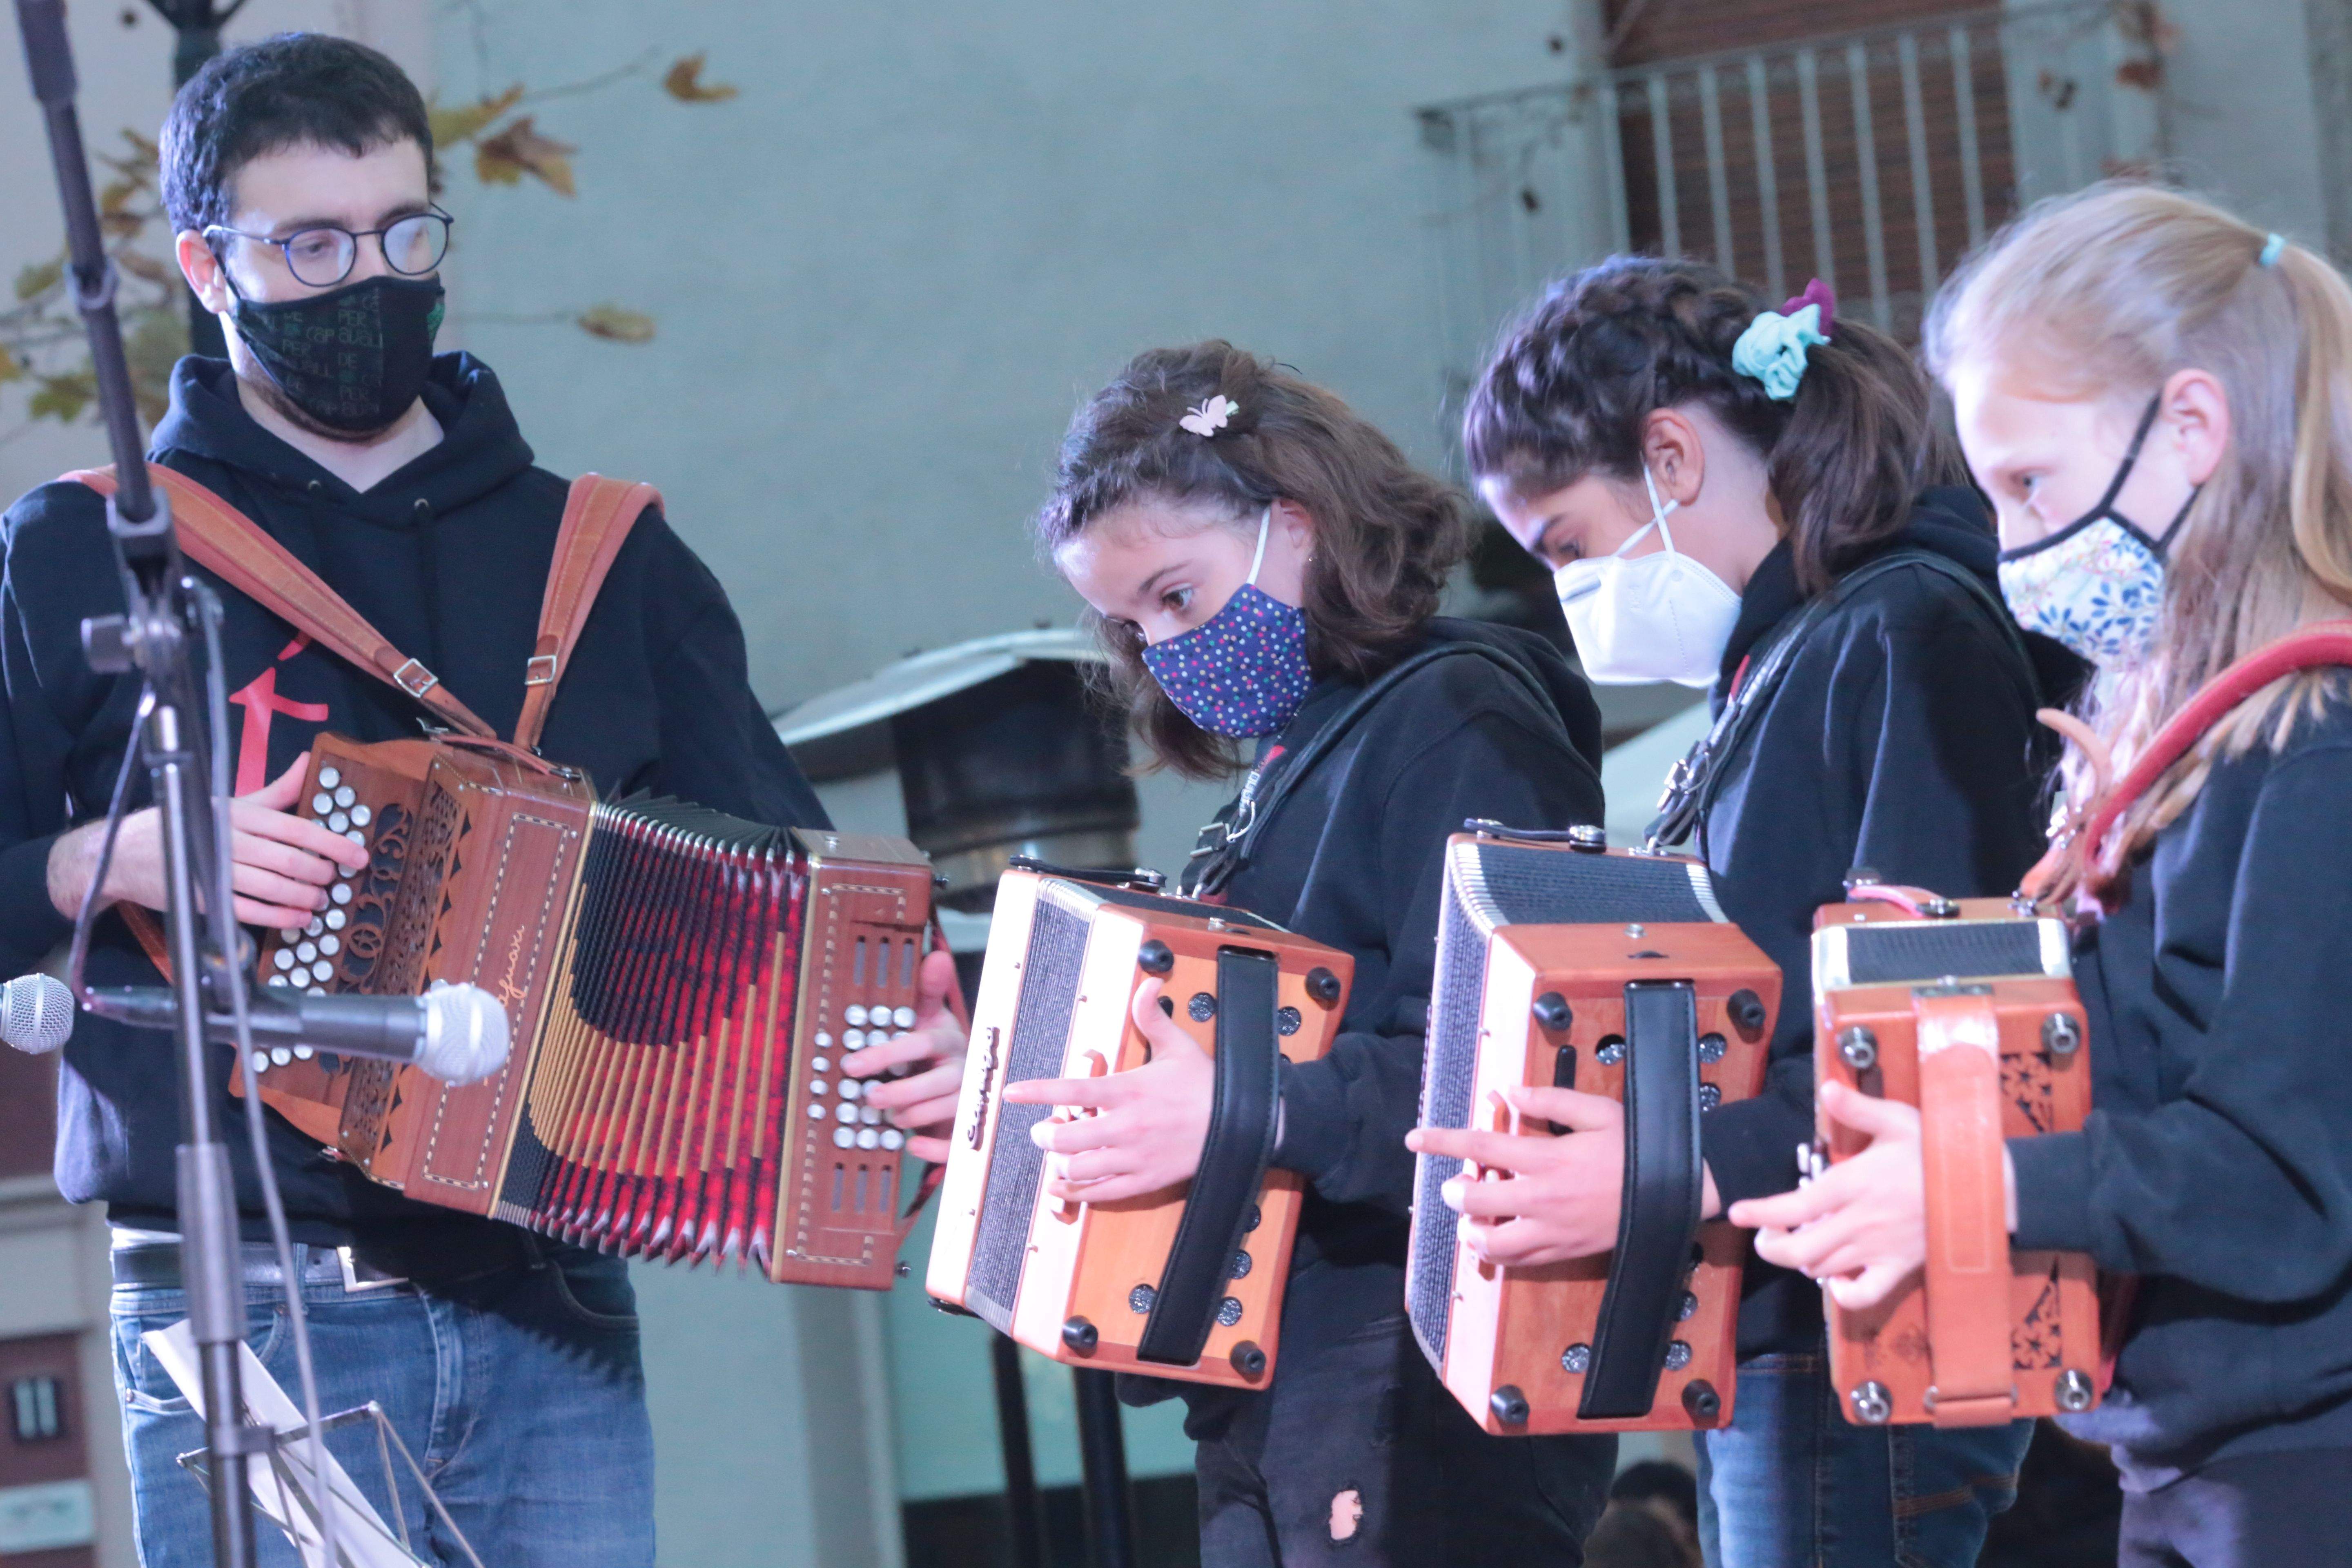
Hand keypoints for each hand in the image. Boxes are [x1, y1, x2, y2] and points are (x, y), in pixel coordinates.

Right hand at [46, 752, 367, 929]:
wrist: (128, 852)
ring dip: (304, 898)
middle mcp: (229, 841)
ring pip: (272, 888)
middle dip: (320, 874)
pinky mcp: (204, 899)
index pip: (296, 828)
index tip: (359, 856)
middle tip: (337, 881)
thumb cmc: (191, 822)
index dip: (333, 843)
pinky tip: (299, 919)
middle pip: (288, 860)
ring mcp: (215, 871)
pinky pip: (250, 912)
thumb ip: (276, 791)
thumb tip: (309, 762)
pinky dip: (280, 918)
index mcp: (240, 814)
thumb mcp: (234, 803)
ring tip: (322, 901)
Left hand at [840, 948, 967, 1162]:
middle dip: (904, 1090)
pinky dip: (934, 1149)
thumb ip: (928, 991)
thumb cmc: (937, 1050)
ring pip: (949, 1110)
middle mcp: (964, 1070)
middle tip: (869, 1096)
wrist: (963, 1082)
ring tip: (889, 1116)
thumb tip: (936, 955)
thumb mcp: (931, 1018)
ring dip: (916, 1116)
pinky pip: (957, 1143)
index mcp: (950, 1041)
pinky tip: (911, 1147)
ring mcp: (969, 1100)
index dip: (889, 1053)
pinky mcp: (968, 1129)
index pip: (923, 1043)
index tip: (853, 1063)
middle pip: (940, 1081)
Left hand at [999, 978, 1211, 1203]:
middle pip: (1067, 1138)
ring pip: (1080, 1168)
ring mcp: (1135, 1157)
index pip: (1072, 1089)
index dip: (1037, 1092)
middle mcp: (1127, 1125)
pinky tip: (1061, 1185)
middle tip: (1041, 1130)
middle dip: (1045, 1135)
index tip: (1012, 1093)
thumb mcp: (1179, 1047)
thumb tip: (1147, 983)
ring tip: (1057, 1154)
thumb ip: (1153, 1017)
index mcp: (1129, 1090)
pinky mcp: (1145, 1180)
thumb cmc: (1207, 1086)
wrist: (1245, 1123)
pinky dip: (1076, 1191)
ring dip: (1059, 1162)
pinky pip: (1102, 1193)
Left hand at [1405, 1088, 1722, 1266]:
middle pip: (1475, 1200)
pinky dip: (1498, 1254)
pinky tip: (1496, 1239)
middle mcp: (1542, 1196)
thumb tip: (1508, 1090)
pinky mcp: (1564, 1252)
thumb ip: (1549, 1099)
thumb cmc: (1635, 1147)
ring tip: (1472, 1218)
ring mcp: (1552, 1230)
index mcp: (1546, 1156)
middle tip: (1455, 1185)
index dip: (1442, 1141)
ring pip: (1492, 1242)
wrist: (1676, 1189)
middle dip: (1455, 1192)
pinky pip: (1519, 1262)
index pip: (1480, 1145)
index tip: (1414, 1139)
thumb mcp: (1595, 1110)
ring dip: (1471, 1230)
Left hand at [1729, 1079, 1930, 1310]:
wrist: (1988, 1189)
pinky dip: (1842, 1293)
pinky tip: (1835, 1280)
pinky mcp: (1899, 1268)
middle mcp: (1860, 1223)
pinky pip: (1863, 1295)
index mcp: (1854, 1185)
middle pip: (1800, 1250)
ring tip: (1797, 1243)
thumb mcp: (1899, 1120)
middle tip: (1765, 1234)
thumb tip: (1826, 1088)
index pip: (1796, 1206)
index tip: (1737, 1213)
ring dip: (1802, 1261)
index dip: (1762, 1213)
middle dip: (1772, 1247)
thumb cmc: (1938, 1151)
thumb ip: (1859, 1109)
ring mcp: (1878, 1250)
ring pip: (1823, 1269)